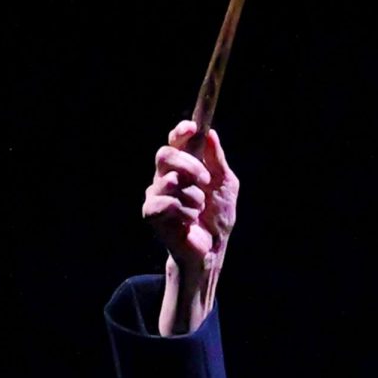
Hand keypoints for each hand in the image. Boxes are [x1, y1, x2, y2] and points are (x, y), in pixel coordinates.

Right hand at [142, 120, 237, 280]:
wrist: (213, 249)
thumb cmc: (217, 217)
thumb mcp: (226, 185)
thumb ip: (217, 160)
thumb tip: (210, 133)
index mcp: (182, 167)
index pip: (175, 141)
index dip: (181, 132)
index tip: (193, 128)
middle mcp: (165, 177)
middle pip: (165, 155)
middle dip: (188, 165)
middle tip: (205, 180)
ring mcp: (156, 194)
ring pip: (170, 181)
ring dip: (193, 197)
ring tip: (199, 210)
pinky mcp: (151, 213)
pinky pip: (167, 203)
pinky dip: (185, 212)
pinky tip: (189, 222)